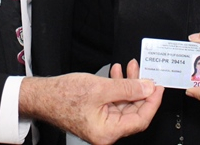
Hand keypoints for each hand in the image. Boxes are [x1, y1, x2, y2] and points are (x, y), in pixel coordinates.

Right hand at [20, 68, 162, 144]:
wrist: (41, 95)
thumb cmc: (62, 96)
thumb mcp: (100, 88)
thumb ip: (127, 88)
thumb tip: (147, 88)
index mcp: (108, 132)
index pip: (140, 119)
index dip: (152, 102)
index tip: (158, 87)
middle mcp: (106, 132)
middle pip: (133, 111)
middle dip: (140, 88)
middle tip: (145, 72)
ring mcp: (102, 123)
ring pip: (124, 103)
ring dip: (129, 84)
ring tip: (130, 67)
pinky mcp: (97, 113)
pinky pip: (114, 100)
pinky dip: (118, 86)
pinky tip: (118, 72)